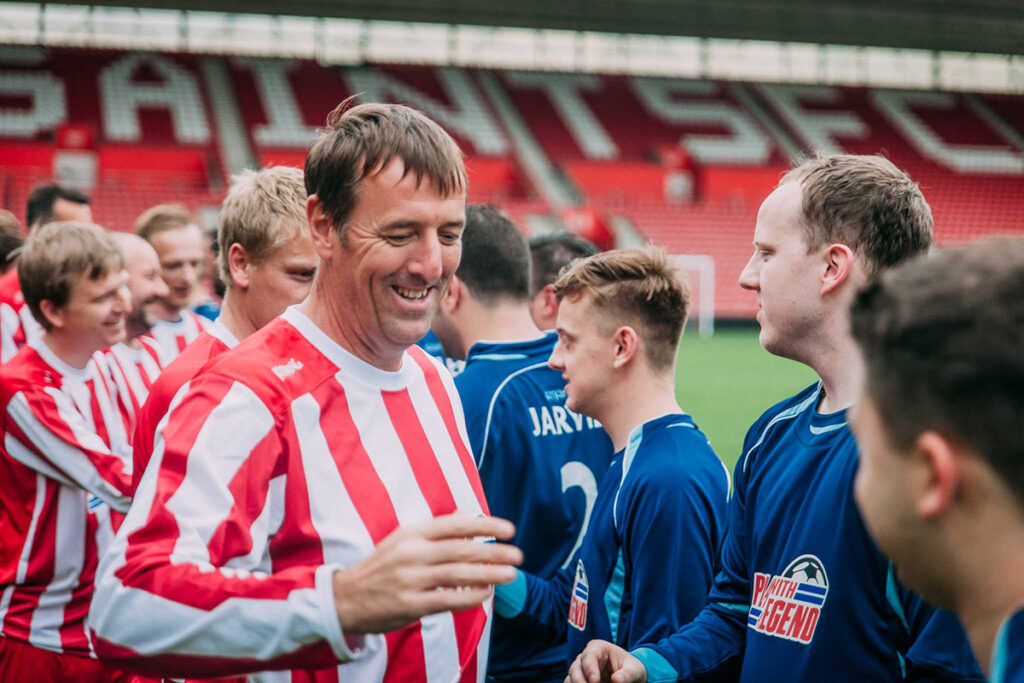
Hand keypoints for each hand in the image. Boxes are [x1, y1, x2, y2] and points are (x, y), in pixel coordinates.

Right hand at [333, 514, 521, 633]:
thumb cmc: (381, 567)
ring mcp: (411, 579)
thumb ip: (435, 531)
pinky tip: (486, 593)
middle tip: (518, 554)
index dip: (486, 525)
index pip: (455, 524)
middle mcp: (412, 553)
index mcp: (412, 533)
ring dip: (489, 574)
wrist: (345, 598)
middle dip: (494, 551)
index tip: (510, 529)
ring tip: (511, 574)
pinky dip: (470, 596)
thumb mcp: (403, 540)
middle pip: (462, 549)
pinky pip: (448, 599)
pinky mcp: (410, 604)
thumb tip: (466, 516)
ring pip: (458, 574)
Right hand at [566, 640, 646, 682]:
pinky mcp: (579, 681)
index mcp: (598, 648)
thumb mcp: (634, 670)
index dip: (590, 669)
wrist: (629, 677)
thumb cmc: (631, 669)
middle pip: (575, 668)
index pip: (589, 656)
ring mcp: (580, 669)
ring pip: (570, 678)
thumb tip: (616, 680)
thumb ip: (627, 674)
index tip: (595, 682)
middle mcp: (585, 657)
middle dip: (580, 681)